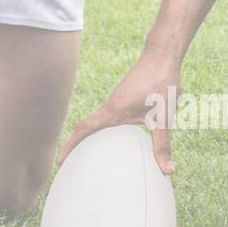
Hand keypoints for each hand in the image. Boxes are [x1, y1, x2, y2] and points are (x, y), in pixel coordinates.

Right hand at [59, 50, 180, 174]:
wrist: (163, 55)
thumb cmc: (162, 82)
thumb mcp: (164, 117)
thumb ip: (163, 145)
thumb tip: (168, 171)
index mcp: (113, 111)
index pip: (83, 129)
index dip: (70, 146)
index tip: (60, 161)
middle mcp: (110, 105)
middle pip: (86, 128)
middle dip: (76, 146)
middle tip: (70, 165)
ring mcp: (116, 101)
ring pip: (98, 122)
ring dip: (90, 138)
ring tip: (89, 156)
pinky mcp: (125, 98)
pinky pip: (109, 118)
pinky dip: (106, 130)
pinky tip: (117, 140)